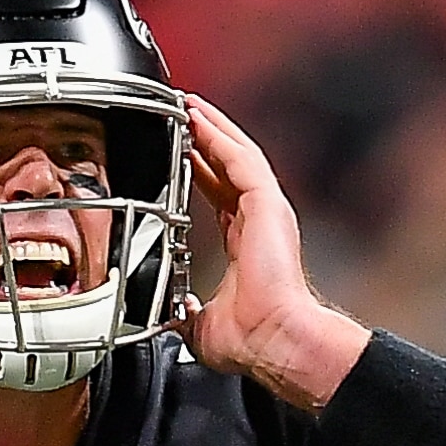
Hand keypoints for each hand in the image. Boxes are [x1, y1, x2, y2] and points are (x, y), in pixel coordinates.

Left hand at [178, 93, 368, 412]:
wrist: (276, 339)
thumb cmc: (253, 339)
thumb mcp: (200, 324)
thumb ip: (183, 311)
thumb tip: (170, 312)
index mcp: (246, 246)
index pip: (219, 197)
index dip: (199, 173)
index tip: (181, 155)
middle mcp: (259, 223)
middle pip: (229, 168)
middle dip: (205, 140)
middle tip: (182, 116)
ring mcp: (266, 211)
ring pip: (237, 155)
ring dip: (212, 128)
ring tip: (188, 105)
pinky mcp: (267, 204)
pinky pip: (241, 159)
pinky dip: (219, 135)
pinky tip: (199, 118)